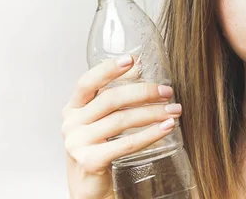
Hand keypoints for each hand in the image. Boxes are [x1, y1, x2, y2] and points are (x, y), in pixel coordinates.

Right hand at [61, 55, 181, 198]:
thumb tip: (138, 65)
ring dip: (152, 113)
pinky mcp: (89, 161)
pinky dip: (150, 135)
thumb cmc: (99, 148)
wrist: (88, 187)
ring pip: (121, 121)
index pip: (87, 82)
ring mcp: (77, 143)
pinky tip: (166, 129)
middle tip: (168, 92)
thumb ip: (114, 95)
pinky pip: (125, 144)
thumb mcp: (101, 119)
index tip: (132, 60)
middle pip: (110, 99)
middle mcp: (71, 123)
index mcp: (73, 108)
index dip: (108, 69)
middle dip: (144, 92)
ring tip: (174, 111)